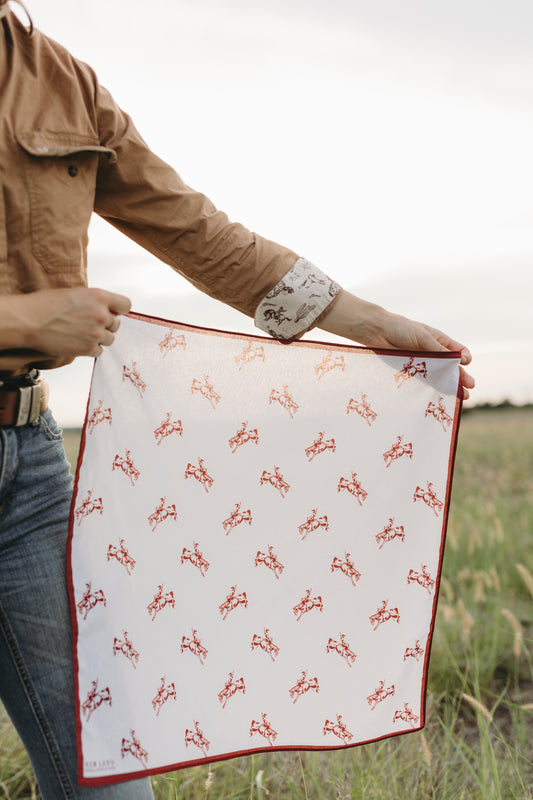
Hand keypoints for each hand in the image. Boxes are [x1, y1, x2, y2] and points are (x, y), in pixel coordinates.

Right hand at [7, 287, 131, 357]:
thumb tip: (105, 309)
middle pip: (117, 324)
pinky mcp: (89, 348)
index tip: (112, 313)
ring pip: (110, 339)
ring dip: (99, 338)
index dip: (118, 310)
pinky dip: (91, 349)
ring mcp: (96, 332)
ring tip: (82, 334)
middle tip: (89, 325)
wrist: (29, 321)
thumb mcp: (75, 294)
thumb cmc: (46, 305)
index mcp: (99, 296)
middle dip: (106, 325)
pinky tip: (78, 343)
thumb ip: (94, 301)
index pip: (126, 305)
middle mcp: (101, 314)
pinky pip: (99, 351)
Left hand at [318, 290, 474, 398]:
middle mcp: (432, 352)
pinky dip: (433, 389)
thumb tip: (459, 360)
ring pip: (439, 376)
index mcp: (437, 340)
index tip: (466, 362)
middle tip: (470, 387)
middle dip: (461, 376)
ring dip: (450, 386)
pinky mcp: (409, 372)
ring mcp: (421, 363)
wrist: (376, 332)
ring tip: (462, 396)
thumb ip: (439, 349)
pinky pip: (424, 382)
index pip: (457, 350)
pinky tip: (441, 396)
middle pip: (450, 367)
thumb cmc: (399, 328)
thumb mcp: (422, 336)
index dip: (463, 357)